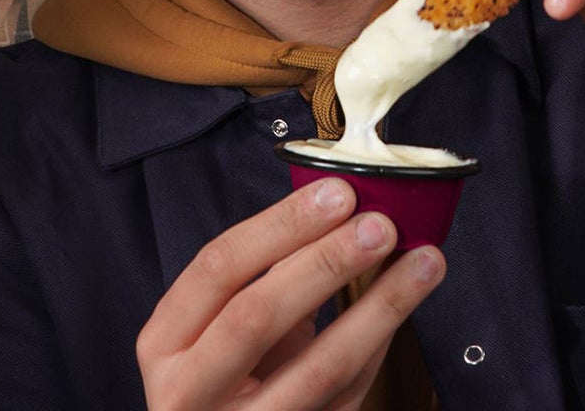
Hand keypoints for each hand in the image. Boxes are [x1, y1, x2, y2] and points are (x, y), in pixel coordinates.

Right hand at [137, 178, 444, 410]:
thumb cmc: (217, 382)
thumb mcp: (216, 330)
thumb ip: (264, 280)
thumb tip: (339, 214)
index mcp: (164, 343)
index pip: (217, 268)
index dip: (280, 226)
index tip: (336, 193)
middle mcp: (189, 391)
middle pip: (258, 315)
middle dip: (326, 261)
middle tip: (380, 225)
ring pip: (318, 366)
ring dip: (379, 308)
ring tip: (421, 263)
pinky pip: (346, 394)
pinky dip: (379, 347)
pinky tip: (402, 309)